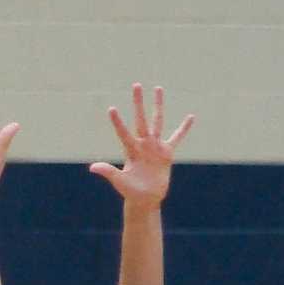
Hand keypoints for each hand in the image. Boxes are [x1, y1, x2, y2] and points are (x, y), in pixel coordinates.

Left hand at [90, 83, 193, 206]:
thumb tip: (92, 168)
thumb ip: (109, 172)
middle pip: (141, 119)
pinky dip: (184, 128)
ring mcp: (155, 146)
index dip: (118, 122)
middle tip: (136, 85)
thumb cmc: (131, 192)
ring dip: (157, 105)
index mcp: (131, 150)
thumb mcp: (120, 182)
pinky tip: (191, 117)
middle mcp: (143, 144)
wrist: (145, 199)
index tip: (111, 108)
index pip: (124, 133)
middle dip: (138, 103)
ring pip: (157, 121)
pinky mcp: (166, 153)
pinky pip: (177, 137)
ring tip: (157, 88)